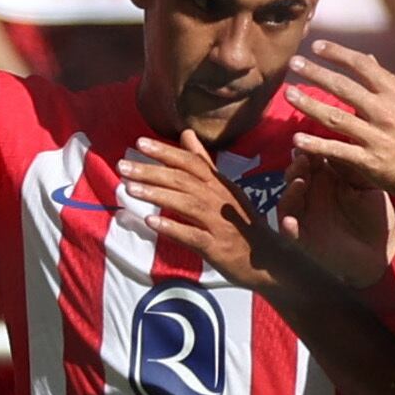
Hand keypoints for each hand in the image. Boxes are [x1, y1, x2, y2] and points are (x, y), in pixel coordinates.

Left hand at [118, 132, 280, 290]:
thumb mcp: (227, 189)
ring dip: (157, 195)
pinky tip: (150, 221)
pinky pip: (192, 235)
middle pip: (184, 180)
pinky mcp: (217, 247)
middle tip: (123, 165)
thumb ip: (205, 163)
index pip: (192, 162)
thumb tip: (186, 134)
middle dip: (151, 171)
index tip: (139, 142)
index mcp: (220, 185)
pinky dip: (172, 227)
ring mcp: (219, 224)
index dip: (166, 151)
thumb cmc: (243, 224)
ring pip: (186, 203)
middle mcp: (220, 200)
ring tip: (130, 188)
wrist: (271, 260)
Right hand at [276, 152, 394, 287]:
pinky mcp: (304, 237)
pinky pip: (289, 230)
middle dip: (297, 165)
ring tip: (300, 182)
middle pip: (296, 175)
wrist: (381, 251)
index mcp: (327, 180)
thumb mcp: (368, 187)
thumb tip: (344, 141)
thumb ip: (354, 169)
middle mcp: (313, 195)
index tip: (314, 140)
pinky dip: (287, 225)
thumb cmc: (377, 217)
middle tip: (305, 158)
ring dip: (290, 190)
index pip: (312, 160)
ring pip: (288, 199)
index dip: (311, 150)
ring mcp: (307, 215)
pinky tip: (291, 221)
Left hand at [285, 40, 394, 203]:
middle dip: (315, 72)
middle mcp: (385, 112)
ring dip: (308, 104)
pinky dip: (316, 145)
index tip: (316, 46)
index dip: (337, 53)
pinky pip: (337, 151)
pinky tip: (297, 139)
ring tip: (289, 94)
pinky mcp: (370, 162)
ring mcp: (377, 137)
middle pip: (342, 87)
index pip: (362, 65)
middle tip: (293, 63)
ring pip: (334, 117)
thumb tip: (368, 60)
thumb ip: (391, 81)